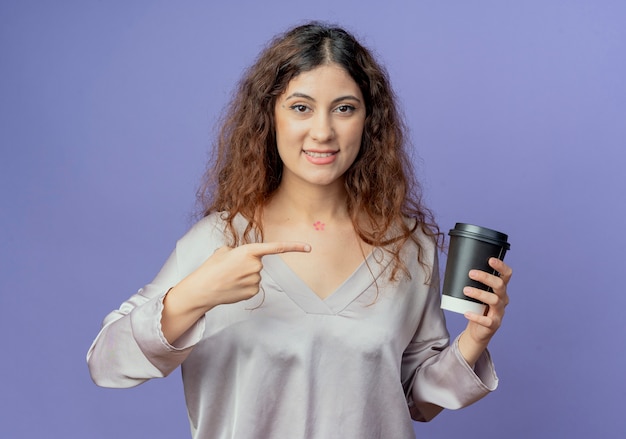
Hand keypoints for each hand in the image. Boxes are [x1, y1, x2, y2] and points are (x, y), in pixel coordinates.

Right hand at [180, 241, 311, 309]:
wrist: (203, 289)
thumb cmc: (211, 267)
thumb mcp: (224, 251)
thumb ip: (239, 251)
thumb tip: (246, 258)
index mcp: (249, 251)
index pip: (276, 248)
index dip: (294, 247)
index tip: (309, 248)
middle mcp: (256, 265)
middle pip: (258, 263)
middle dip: (246, 264)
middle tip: (230, 268)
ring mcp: (256, 280)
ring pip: (255, 275)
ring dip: (244, 275)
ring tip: (228, 278)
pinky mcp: (253, 292)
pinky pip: (253, 286)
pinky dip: (244, 286)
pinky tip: (232, 287)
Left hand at [458, 257, 512, 365]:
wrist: (478, 330)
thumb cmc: (477, 307)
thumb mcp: (478, 293)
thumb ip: (473, 282)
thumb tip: (456, 265)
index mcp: (500, 289)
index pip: (506, 275)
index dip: (501, 267)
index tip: (490, 260)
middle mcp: (503, 299)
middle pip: (500, 285)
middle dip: (486, 278)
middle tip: (471, 273)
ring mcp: (499, 312)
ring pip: (494, 300)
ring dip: (479, 294)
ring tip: (466, 290)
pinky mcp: (493, 324)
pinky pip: (487, 321)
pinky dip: (476, 316)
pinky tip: (466, 313)